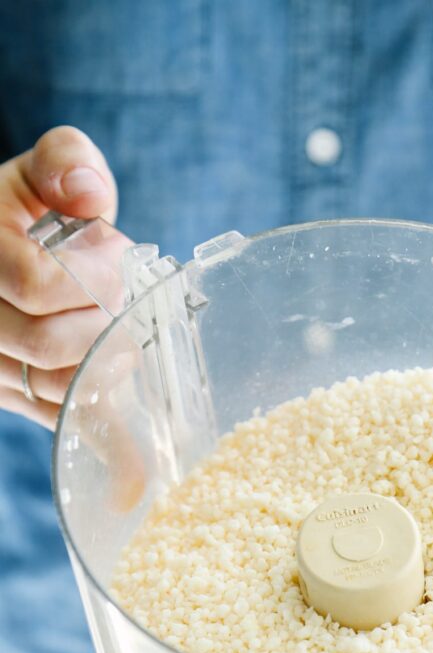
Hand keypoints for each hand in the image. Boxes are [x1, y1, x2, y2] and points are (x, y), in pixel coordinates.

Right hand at [0, 125, 117, 428]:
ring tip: (120, 330)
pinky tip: (114, 377)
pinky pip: (57, 413)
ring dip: (105, 360)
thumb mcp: (44, 170)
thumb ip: (65, 161)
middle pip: (45, 343)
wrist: (11, 249)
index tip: (117, 261)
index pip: (35, 284)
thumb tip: (87, 194)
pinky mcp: (6, 393)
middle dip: (103, 320)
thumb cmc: (33, 209)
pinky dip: (96, 402)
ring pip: (53, 386)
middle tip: (122, 298)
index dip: (93, 278)